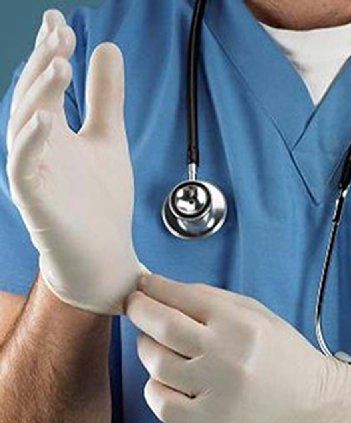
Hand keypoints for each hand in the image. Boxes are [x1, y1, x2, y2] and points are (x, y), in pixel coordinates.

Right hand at [6, 10, 144, 313]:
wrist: (105, 253)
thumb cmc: (102, 202)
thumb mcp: (109, 139)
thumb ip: (106, 99)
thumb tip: (107, 48)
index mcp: (53, 132)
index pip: (45, 84)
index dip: (48, 51)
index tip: (58, 21)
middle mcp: (39, 149)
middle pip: (32, 98)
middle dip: (42, 64)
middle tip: (58, 34)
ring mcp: (34, 174)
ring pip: (24, 126)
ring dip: (38, 94)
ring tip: (59, 64)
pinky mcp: (35, 203)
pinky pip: (24, 169)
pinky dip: (31, 143)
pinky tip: (46, 119)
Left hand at [128, 274, 330, 422]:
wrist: (316, 405)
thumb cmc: (285, 355)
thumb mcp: (257, 314)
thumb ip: (214, 299)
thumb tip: (168, 289)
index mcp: (239, 323)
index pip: (182, 296)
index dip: (155, 287)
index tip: (143, 284)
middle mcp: (226, 354)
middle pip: (162, 326)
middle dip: (138, 309)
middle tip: (133, 305)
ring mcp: (217, 391)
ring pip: (157, 362)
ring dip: (146, 347)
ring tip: (152, 342)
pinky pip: (162, 403)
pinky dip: (154, 387)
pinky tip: (163, 379)